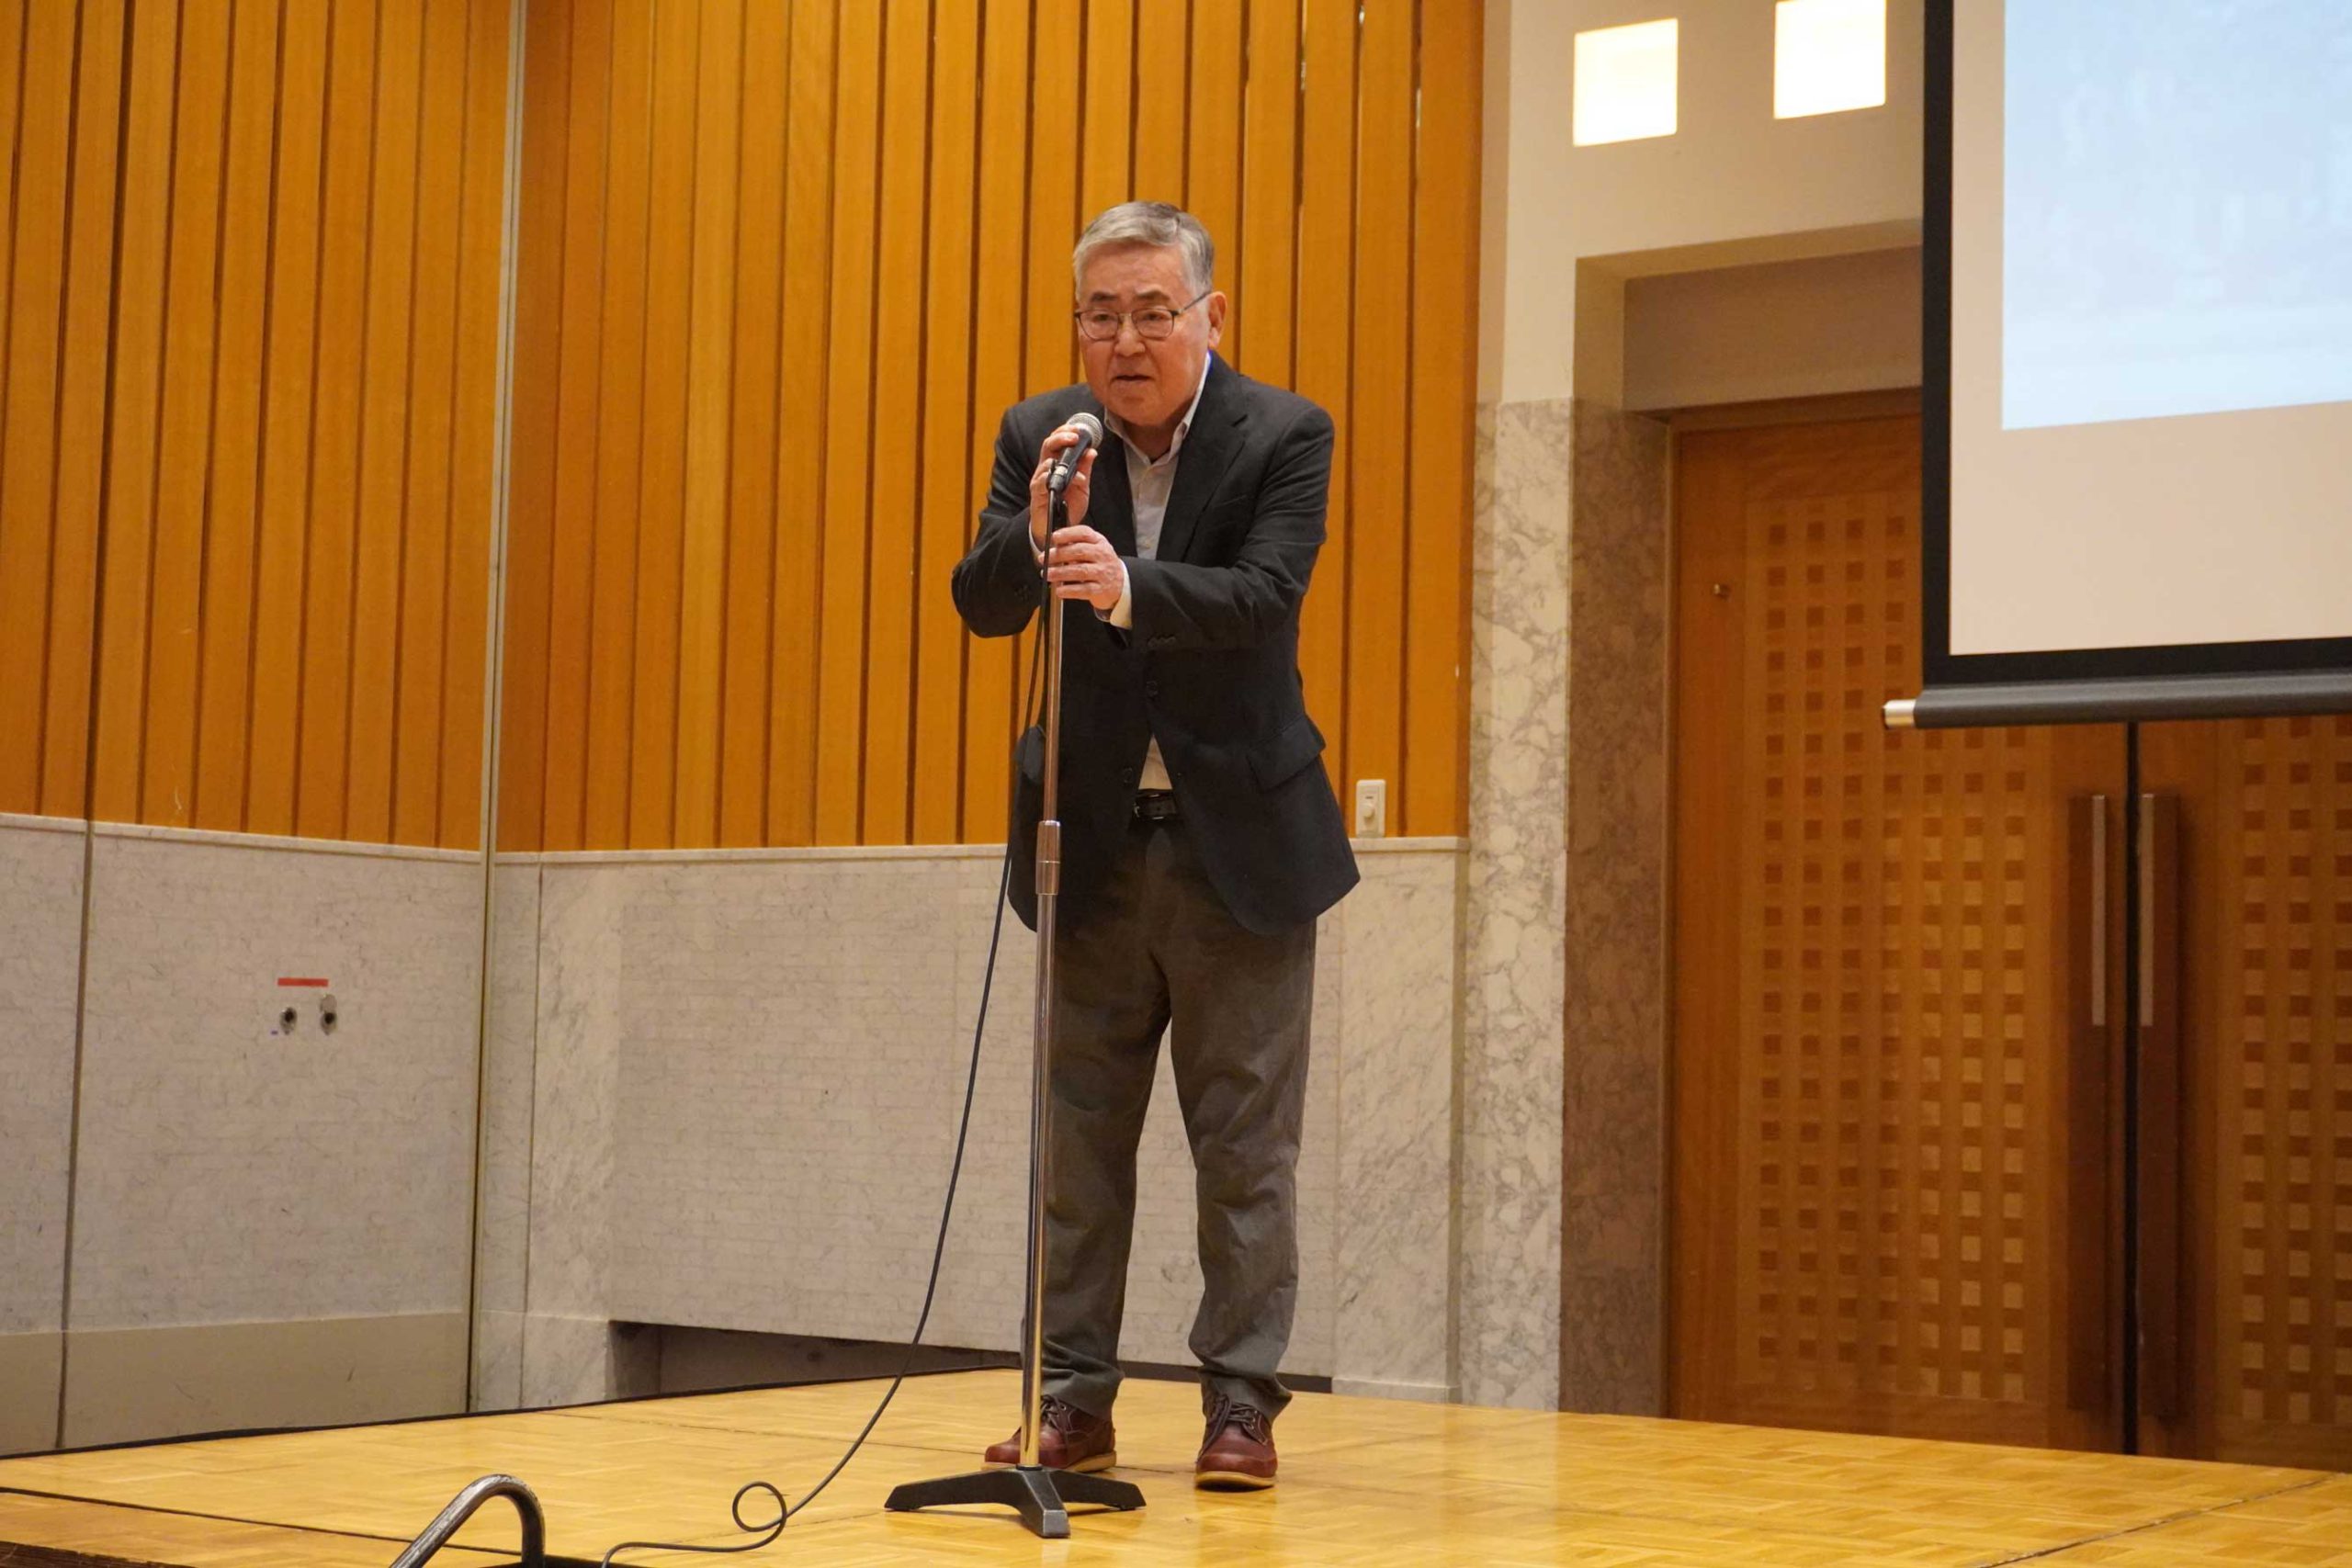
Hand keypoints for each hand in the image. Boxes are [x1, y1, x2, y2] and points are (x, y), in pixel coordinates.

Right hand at [1028, 423, 1099, 546]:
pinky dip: (1048, 475)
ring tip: (1072, 454)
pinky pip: (1040, 482)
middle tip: (1074, 436)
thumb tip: (1092, 451)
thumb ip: (1085, 469)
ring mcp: (1040, 481)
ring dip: (1059, 456)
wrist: (1059, 530)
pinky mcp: (1037, 495)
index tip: (1079, 429)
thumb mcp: (1081, 487)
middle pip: (1048, 445)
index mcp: (1056, 465)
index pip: (1057, 442)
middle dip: (1061, 437)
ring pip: (1044, 461)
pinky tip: (1057, 474)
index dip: (1066, 432)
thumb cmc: (1067, 506)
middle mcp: (1046, 470)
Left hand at [1042, 525, 1125, 612]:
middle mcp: (1102, 556)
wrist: (1121, 583)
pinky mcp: (1100, 590)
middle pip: (1079, 551)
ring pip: (1080, 571)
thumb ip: (1076, 545)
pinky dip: (1069, 590)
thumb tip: (1053, 545)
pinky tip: (1059, 590)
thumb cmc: (1102, 564)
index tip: (1054, 537)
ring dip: (1060, 573)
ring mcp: (1103, 573)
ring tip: (1048, 574)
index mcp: (1099, 542)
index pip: (1084, 533)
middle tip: (1045, 558)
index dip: (1068, 534)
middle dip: (1059, 554)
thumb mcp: (1094, 549)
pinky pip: (1083, 589)